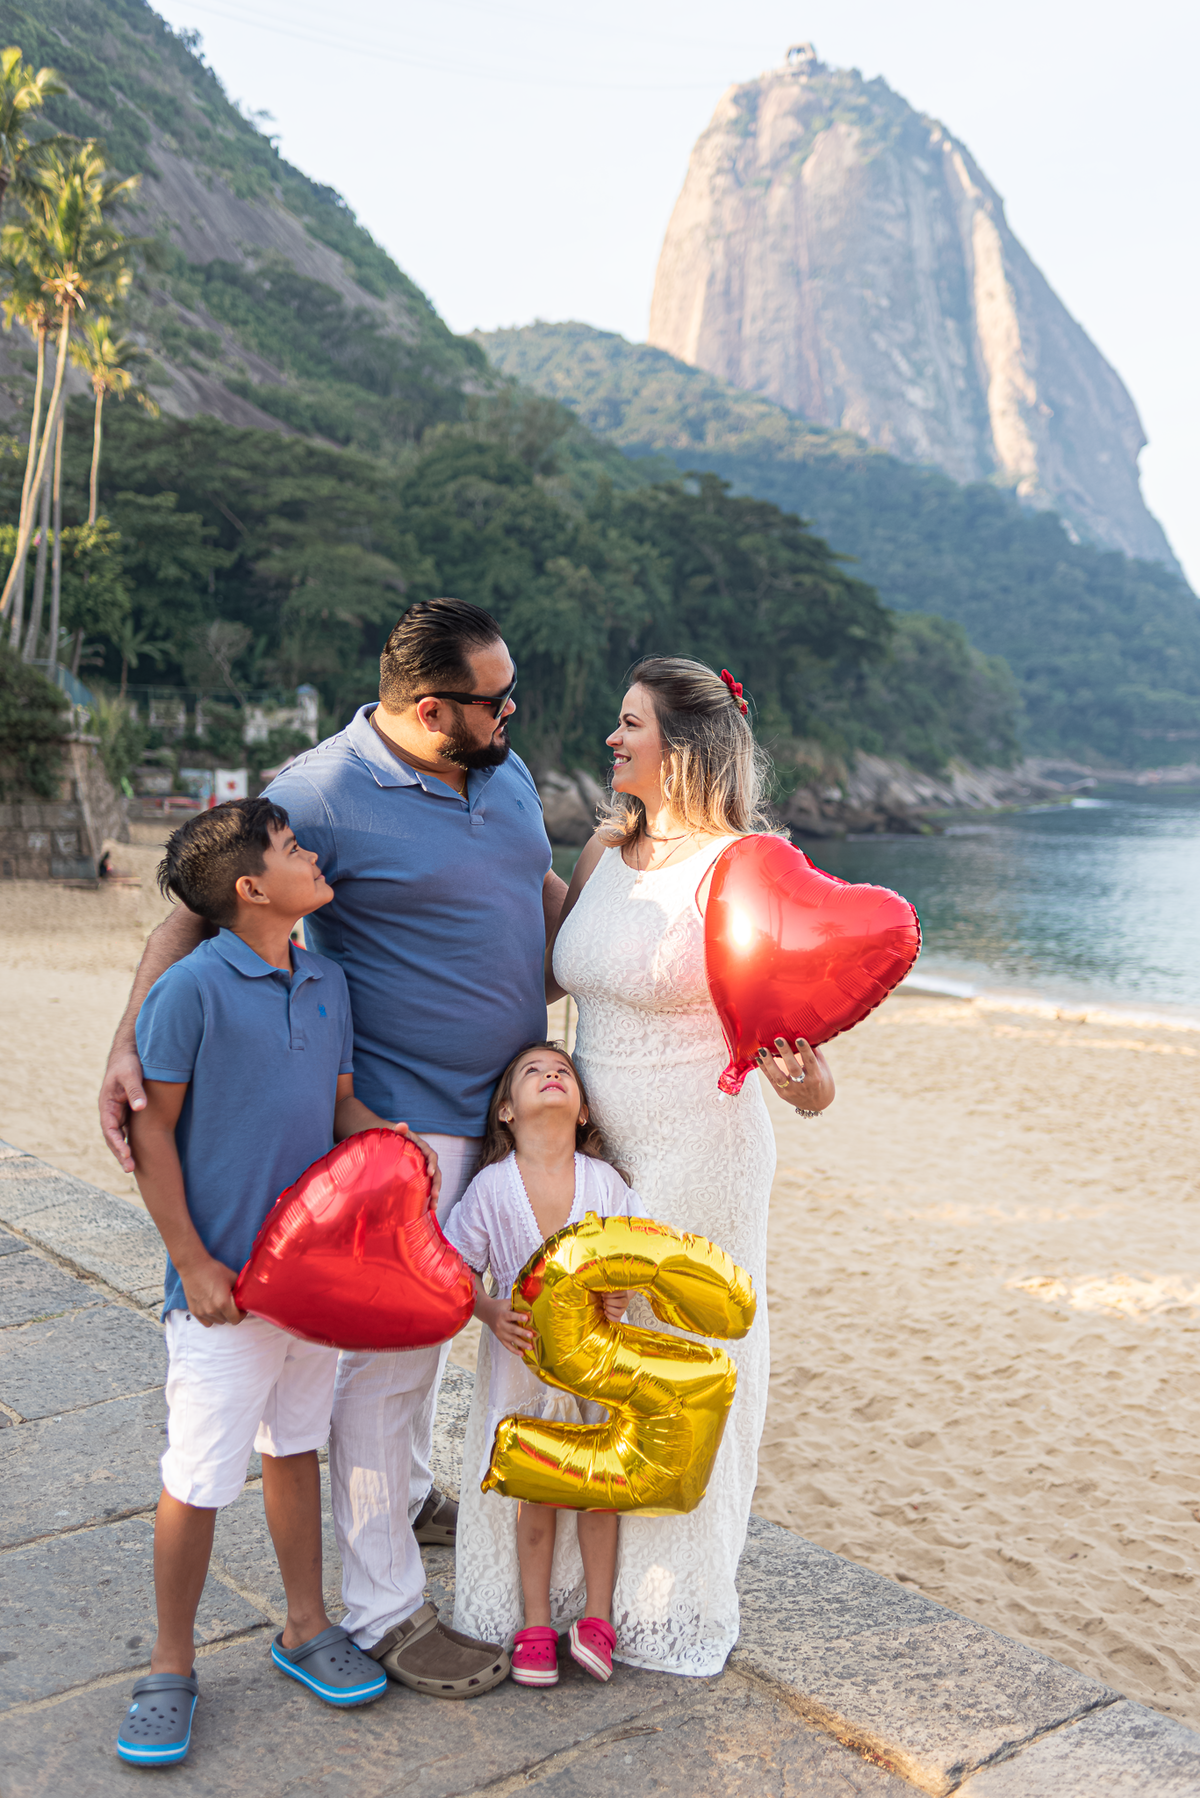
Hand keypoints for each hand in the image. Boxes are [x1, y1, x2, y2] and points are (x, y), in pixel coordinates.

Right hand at [100, 1043, 146, 1171]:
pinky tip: (141, 1154)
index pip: (109, 1128)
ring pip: (121, 1137)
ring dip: (125, 1152)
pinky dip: (132, 1142)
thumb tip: (140, 1108)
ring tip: (133, 1169)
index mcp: (107, 1104)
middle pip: (113, 1138)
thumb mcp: (131, 1074)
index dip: (116, 1143)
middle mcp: (111, 1112)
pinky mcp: (129, 1112)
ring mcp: (120, 1113)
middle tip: (130, 1169)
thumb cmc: (128, 1062)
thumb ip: (135, 1090)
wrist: (129, 1053)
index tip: (126, 1154)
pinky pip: (130, 1131)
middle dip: (120, 1154)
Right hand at [178, 1255, 245, 1326]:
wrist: (193, 1267)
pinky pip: (207, 1322)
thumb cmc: (213, 1270)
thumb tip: (245, 1296)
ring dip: (222, 1316)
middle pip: (227, 1321)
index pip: (236, 1319)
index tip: (242, 1308)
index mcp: (223, 1303)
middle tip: (233, 1304)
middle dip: (232, 1314)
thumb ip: (240, 1289)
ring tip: (222, 1304)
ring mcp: (202, 1312)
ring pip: (218, 1321)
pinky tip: (213, 1308)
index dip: (242, 1314)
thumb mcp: (233, 1277)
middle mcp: (212, 1311)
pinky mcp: (194, 1311)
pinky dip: (211, 1318)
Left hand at [392, 1123, 440, 1201]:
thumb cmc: (391, 1139)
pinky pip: (428, 1187)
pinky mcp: (420, 1178)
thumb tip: (402, 1125)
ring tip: (434, 1207)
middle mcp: (426, 1159)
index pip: (431, 1155)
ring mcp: (424, 1169)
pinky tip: (429, 1210)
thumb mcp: (394, 1133)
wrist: (387, 1144)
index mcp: (422, 1149)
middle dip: (437, 1184)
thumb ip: (399, 1130)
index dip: (432, 1164)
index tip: (430, 1173)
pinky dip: (429, 1198)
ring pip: (434, 1181)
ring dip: (436, 1193)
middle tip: (434, 1195)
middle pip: (436, 1172)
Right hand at [488, 1301, 536, 1358]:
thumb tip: (530, 1306)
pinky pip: (507, 1346)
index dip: (518, 1317)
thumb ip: (516, 1304)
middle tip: (531, 1335)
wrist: (487, 1312)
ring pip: (511, 1339)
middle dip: (522, 1333)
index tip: (527, 1317)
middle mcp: (500, 1325)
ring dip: (521, 1344)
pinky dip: (514, 1351)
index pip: (511, 1316)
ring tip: (531, 1347)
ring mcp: (500, 1333)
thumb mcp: (506, 1303)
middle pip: (512, 1329)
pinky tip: (522, 1354)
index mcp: (502, 1314)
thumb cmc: (500, 1306)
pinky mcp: (500, 1338)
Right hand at [602, 1291, 629, 1322]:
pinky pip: (617, 1294)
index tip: (604, 1311)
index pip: (617, 1319)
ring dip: (609, 1301)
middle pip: (618, 1312)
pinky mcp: (624, 1293)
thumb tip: (600, 1310)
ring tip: (603, 1298)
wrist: (619, 1291)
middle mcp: (624, 1308)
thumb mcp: (607, 1306)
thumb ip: (603, 1309)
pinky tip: (604, 1294)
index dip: (609, 1316)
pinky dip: (609, 1295)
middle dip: (608, 1308)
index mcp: (619, 1313)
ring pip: (619, 1303)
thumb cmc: (611, 1300)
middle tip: (603, 1303)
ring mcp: (625, 1301)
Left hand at [756, 1037, 834, 1113]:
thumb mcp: (823, 1067)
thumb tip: (807, 1033)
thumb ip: (815, 1052)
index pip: (810, 1062)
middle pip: (793, 1068)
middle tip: (778, 1039)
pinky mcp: (782, 1093)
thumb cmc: (821, 1080)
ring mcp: (792, 1090)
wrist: (816, 1104)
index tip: (799, 1038)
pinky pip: (771, 1080)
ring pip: (779, 1077)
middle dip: (785, 1053)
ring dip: (769, 1062)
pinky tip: (759, 1058)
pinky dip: (765, 1069)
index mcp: (816, 1076)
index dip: (805, 1050)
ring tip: (762, 1049)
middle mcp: (804, 1084)